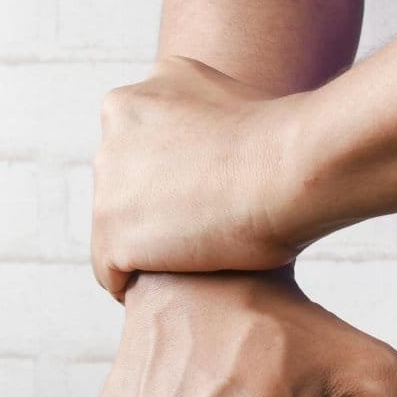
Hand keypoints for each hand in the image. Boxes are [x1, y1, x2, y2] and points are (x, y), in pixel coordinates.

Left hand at [92, 56, 312, 300]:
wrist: (289, 167)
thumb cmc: (280, 140)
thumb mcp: (223, 99)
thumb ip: (196, 116)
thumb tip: (204, 139)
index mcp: (132, 101)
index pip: (131, 152)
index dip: (163, 183)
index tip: (194, 204)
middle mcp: (110, 136)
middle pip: (118, 191)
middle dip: (150, 213)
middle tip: (196, 240)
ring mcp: (107, 187)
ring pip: (112, 233)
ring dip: (144, 252)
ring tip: (185, 274)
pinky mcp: (113, 235)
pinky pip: (110, 273)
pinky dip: (132, 287)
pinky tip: (167, 298)